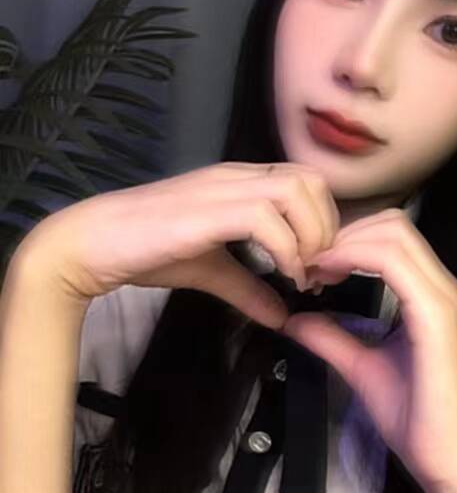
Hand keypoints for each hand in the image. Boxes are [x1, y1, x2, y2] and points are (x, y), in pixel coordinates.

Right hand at [14, 163, 340, 329]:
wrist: (93, 244)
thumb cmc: (146, 250)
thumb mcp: (210, 271)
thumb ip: (248, 288)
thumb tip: (282, 316)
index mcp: (240, 183)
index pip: (307, 181)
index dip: (326, 223)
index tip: (322, 269)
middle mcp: (237, 177)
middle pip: (312, 180)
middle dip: (327, 228)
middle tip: (319, 272)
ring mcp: (222, 189)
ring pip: (296, 189)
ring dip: (312, 235)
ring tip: (302, 275)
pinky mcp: (208, 209)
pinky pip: (267, 217)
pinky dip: (287, 248)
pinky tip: (284, 276)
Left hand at [279, 208, 456, 492]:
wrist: (448, 461)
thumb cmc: (416, 421)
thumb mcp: (361, 368)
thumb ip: (332, 339)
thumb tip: (293, 318)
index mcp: (429, 295)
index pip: (388, 236)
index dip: (343, 239)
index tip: (305, 265)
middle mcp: (442, 287)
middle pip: (390, 223)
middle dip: (340, 233)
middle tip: (302, 264)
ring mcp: (444, 298)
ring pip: (393, 233)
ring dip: (344, 243)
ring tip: (310, 270)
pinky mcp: (438, 314)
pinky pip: (394, 262)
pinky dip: (354, 258)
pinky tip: (325, 279)